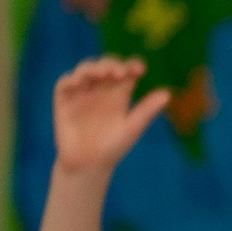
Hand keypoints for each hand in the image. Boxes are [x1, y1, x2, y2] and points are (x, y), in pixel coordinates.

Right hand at [52, 56, 165, 173]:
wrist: (89, 165)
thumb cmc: (113, 148)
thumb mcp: (132, 128)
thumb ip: (146, 110)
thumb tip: (168, 94)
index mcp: (119, 94)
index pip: (127, 72)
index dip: (133, 65)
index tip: (139, 69)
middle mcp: (101, 90)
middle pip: (106, 66)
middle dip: (112, 64)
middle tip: (120, 73)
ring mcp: (82, 93)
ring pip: (85, 70)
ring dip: (92, 68)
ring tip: (102, 74)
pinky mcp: (64, 101)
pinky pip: (64, 84)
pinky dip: (70, 79)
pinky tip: (79, 82)